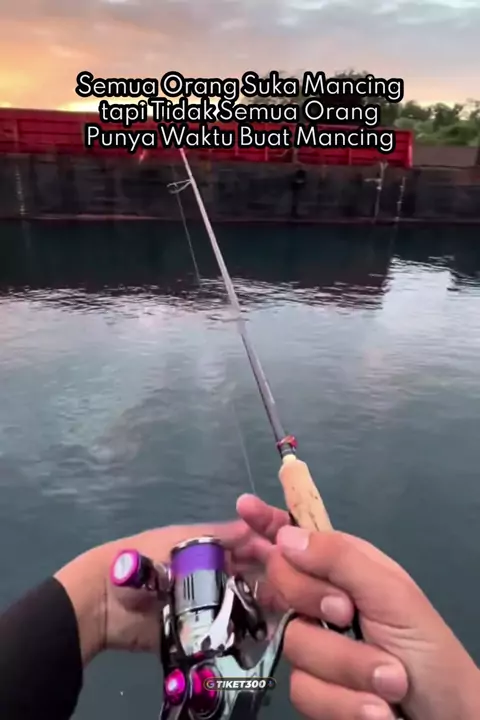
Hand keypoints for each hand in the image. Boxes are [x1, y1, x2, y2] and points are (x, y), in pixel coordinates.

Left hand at [54, 517, 276, 664]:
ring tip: (285, 611)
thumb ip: (218, 536)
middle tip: (293, 587)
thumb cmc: (140, 561)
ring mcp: (210, 604)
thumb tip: (258, 527)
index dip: (270, 547)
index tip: (292, 555)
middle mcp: (216, 573)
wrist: (102, 603)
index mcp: (211, 546)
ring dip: (265, 606)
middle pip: (254, 574)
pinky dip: (248, 634)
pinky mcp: (201, 633)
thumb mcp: (179, 540)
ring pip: (248, 604)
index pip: (250, 543)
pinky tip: (267, 635)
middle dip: (274, 579)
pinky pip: (231, 633)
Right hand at [237, 494, 479, 719]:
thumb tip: (284, 537)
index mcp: (343, 568)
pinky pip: (305, 690)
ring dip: (349, 666)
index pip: (296, 538)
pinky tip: (376, 710)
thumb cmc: (426, 647)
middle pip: (281, 584)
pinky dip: (346, 703)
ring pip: (295, 644)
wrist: (445, 719)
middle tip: (348, 613)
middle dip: (315, 601)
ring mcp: (316, 647)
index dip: (268, 522)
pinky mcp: (315, 690)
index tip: (243, 506)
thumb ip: (339, 559)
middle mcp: (322, 601)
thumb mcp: (391, 593)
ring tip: (390, 679)